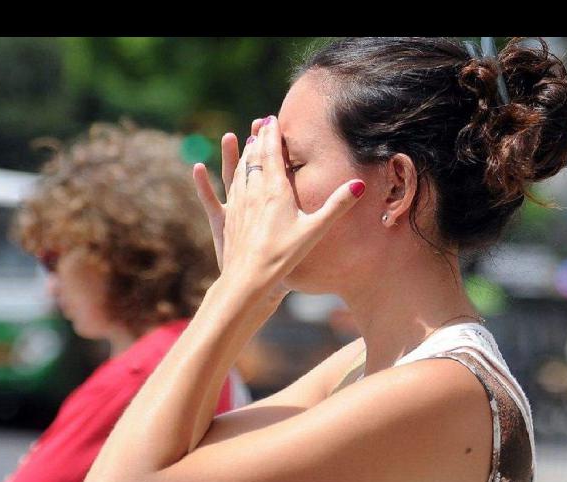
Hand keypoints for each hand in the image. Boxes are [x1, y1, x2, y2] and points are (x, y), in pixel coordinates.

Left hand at [196, 115, 365, 300]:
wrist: (249, 278)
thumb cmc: (284, 255)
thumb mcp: (315, 230)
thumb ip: (336, 206)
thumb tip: (359, 184)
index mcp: (275, 190)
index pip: (272, 154)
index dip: (273, 135)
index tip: (272, 118)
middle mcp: (253, 192)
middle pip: (255, 158)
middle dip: (259, 139)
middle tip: (261, 123)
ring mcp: (238, 204)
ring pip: (239, 171)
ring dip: (243, 153)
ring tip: (247, 141)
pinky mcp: (227, 218)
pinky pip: (222, 190)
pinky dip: (219, 176)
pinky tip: (207, 168)